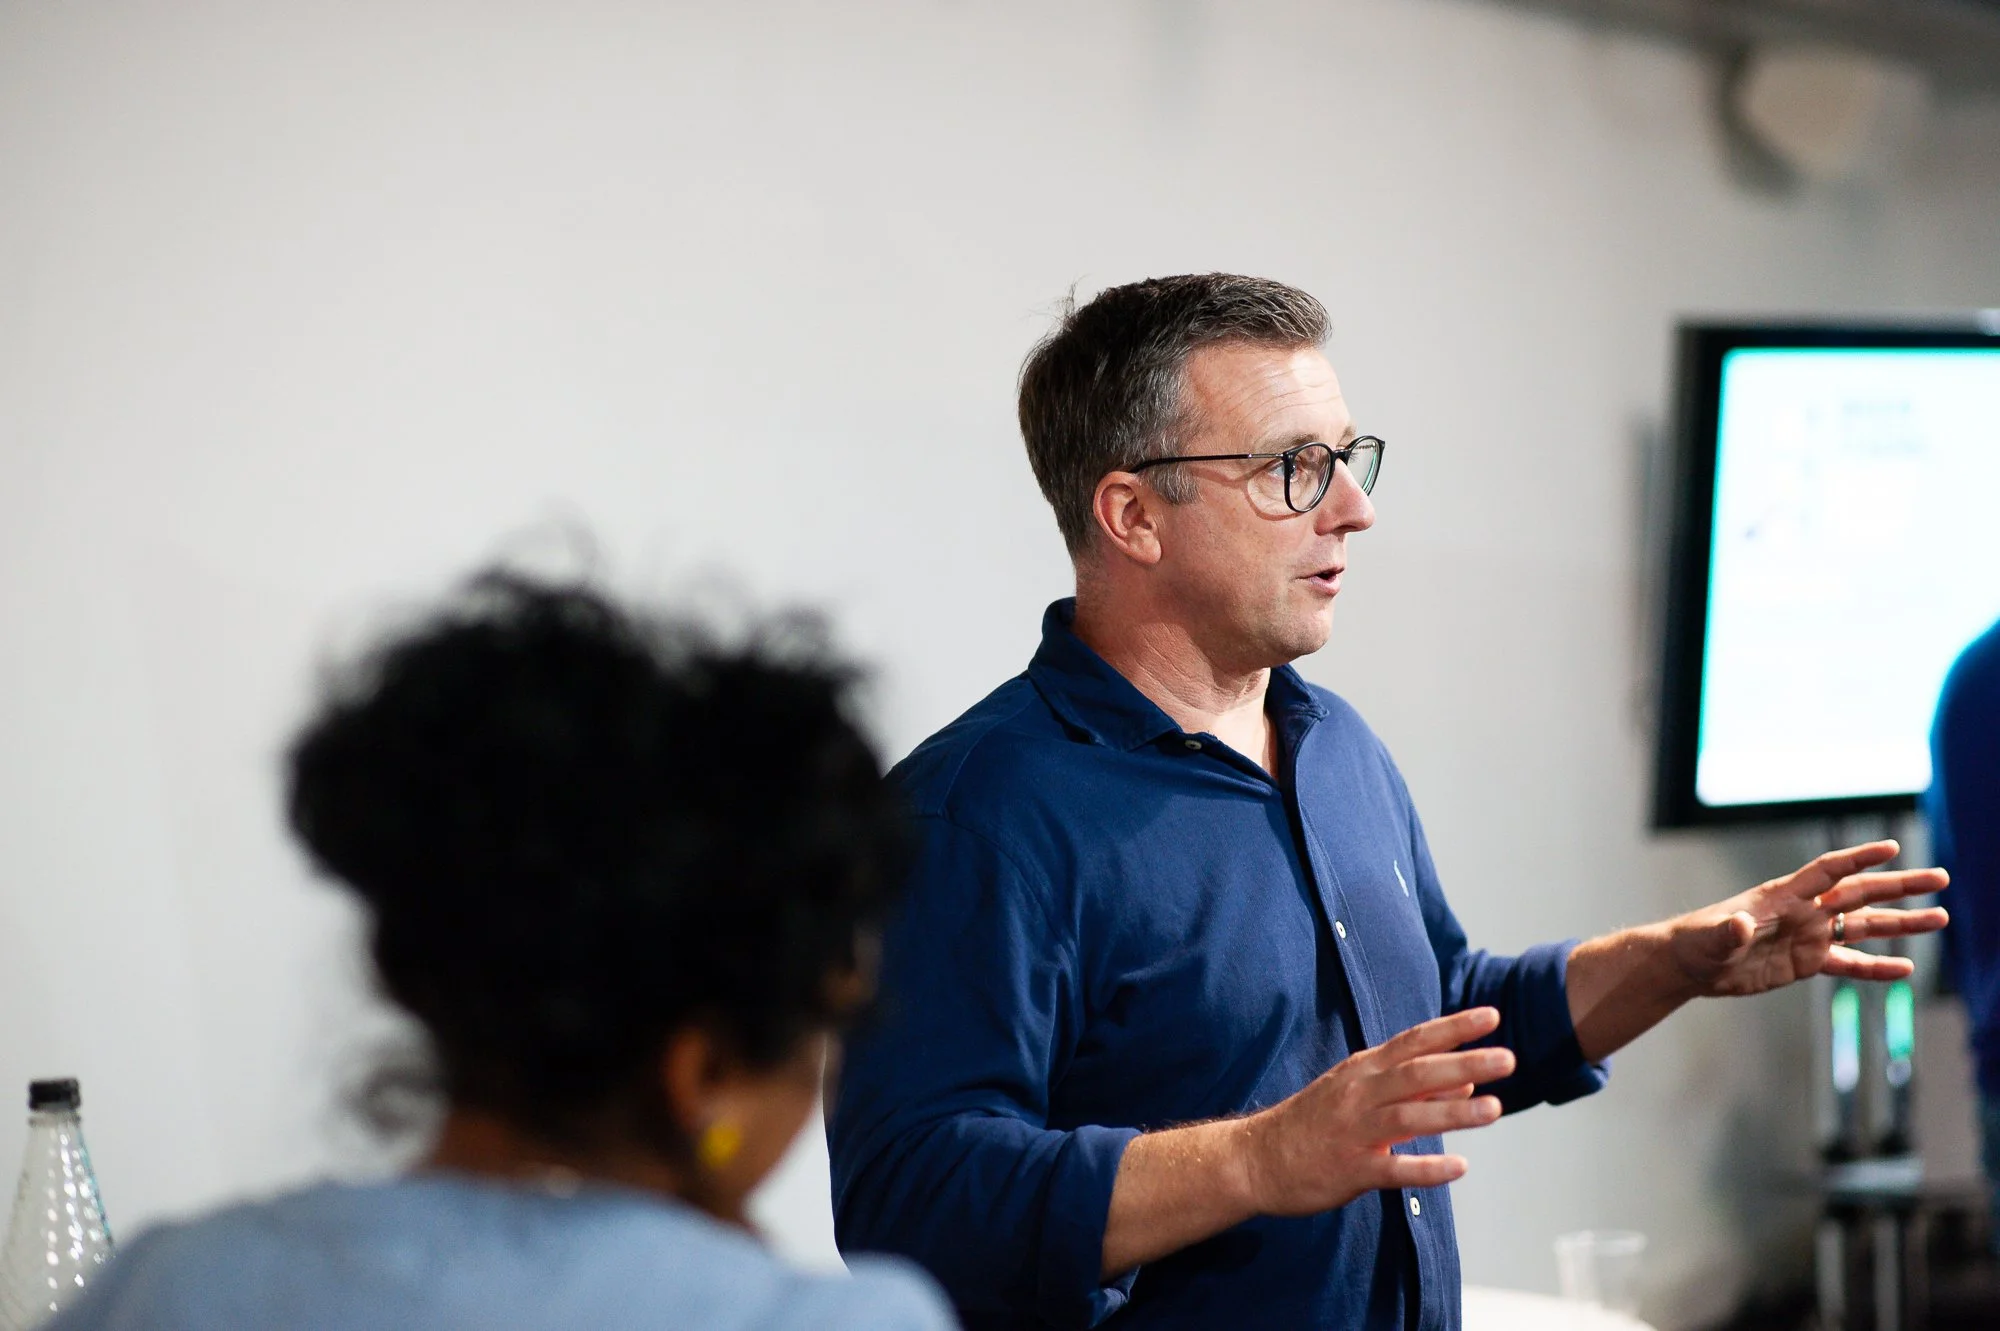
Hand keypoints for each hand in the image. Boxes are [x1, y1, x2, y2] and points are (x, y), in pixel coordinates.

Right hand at [1241, 1007, 1514, 1216]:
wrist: (1256, 1158)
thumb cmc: (1314, 1123)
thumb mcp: (1358, 1093)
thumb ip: (1413, 1087)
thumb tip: (1466, 1078)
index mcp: (1363, 1070)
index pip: (1414, 1041)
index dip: (1454, 1028)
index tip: (1491, 1016)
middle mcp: (1360, 1093)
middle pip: (1418, 1072)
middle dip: (1464, 1062)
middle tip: (1508, 1059)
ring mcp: (1354, 1131)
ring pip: (1410, 1116)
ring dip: (1454, 1111)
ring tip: (1495, 1108)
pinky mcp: (1350, 1168)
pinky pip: (1394, 1168)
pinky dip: (1427, 1168)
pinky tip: (1459, 1167)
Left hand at [1669, 841, 1948, 997]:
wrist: (1692, 964)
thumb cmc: (1697, 943)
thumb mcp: (1711, 938)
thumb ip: (1729, 931)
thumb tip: (1739, 925)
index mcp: (1783, 896)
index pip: (1828, 871)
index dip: (1857, 858)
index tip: (1891, 847)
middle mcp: (1804, 911)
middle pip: (1860, 893)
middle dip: (1899, 885)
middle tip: (1939, 877)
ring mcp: (1809, 935)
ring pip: (1864, 926)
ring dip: (1901, 923)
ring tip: (1940, 918)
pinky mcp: (1807, 961)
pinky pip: (1849, 964)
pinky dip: (1877, 967)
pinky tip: (1906, 969)